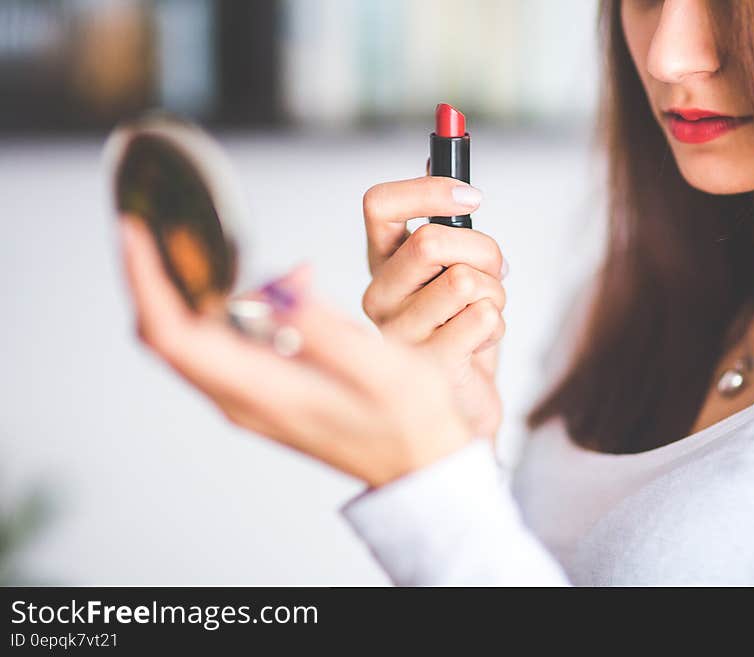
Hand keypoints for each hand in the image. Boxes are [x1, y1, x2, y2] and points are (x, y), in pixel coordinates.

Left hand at [119, 216, 471, 487]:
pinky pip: (222, 344)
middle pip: (169, 334)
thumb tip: (278, 287)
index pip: (175, 334)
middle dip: (155, 276)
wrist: (420, 465)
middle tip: (160, 225)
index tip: (136, 232)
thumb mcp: (383, 371)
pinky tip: (282, 287)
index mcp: (263, 391)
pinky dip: (230, 305)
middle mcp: (242, 398)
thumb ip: (326, 331)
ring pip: (190, 338)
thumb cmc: (410, 423)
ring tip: (232, 252)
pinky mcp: (263, 393)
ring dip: (195, 288)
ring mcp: (249, 398)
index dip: (148, 280)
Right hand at [361, 175, 506, 439]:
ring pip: (466, 281)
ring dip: (495, 293)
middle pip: (432, 241)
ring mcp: (398, 334)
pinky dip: (497, 326)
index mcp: (382, 264)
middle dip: (484, 251)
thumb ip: (445, 220)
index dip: (428, 189)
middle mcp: (378, 296)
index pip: (379, 205)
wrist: (464, 402)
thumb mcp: (453, 267)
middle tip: (493, 272)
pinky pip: (484, 319)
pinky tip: (480, 344)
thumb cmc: (459, 329)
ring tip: (484, 314)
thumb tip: (442, 152)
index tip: (473, 197)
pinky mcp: (426, 367)